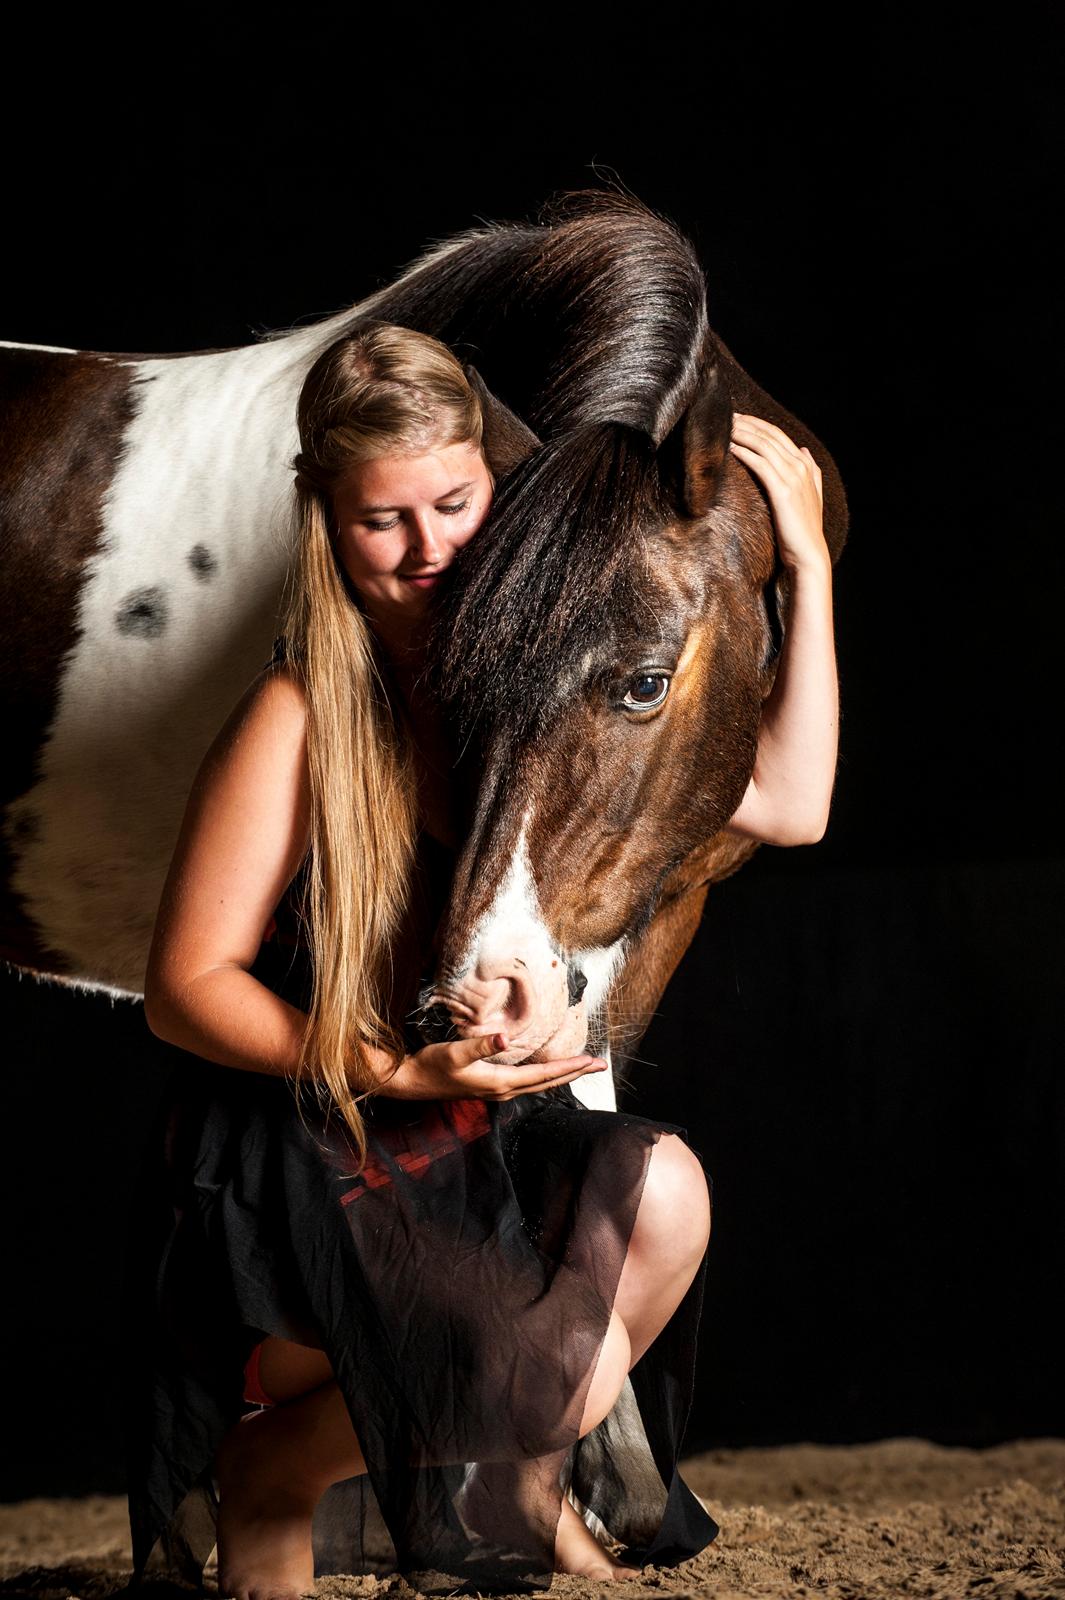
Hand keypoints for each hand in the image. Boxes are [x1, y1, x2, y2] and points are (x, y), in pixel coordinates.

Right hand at [373, 1031, 608, 1101]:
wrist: (411, 1082)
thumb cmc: (432, 1065)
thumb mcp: (455, 1052)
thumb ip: (481, 1045)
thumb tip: (505, 1038)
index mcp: (500, 1082)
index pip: (544, 1075)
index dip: (570, 1067)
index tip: (592, 1061)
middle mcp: (504, 1091)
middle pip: (548, 1082)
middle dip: (574, 1073)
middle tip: (600, 1065)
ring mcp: (497, 1091)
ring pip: (539, 1084)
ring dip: (561, 1074)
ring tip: (580, 1066)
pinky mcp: (490, 1087)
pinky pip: (527, 1082)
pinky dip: (544, 1076)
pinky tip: (547, 1071)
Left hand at [730, 413, 827, 573]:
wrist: (808, 555)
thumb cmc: (803, 530)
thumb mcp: (811, 496)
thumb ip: (811, 471)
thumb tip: (804, 450)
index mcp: (805, 465)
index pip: (778, 435)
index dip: (757, 423)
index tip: (737, 417)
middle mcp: (801, 466)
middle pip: (769, 435)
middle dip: (746, 422)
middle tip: (725, 414)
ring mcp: (793, 477)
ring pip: (764, 445)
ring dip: (742, 433)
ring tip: (724, 426)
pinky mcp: (782, 490)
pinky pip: (760, 464)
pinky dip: (745, 452)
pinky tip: (730, 447)